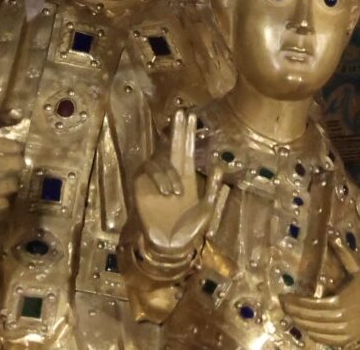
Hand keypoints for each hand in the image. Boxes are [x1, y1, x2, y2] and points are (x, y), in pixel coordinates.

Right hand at [131, 109, 226, 260]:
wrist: (171, 247)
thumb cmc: (190, 231)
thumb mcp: (207, 210)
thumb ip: (212, 188)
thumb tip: (218, 165)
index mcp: (187, 179)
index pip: (187, 150)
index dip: (188, 134)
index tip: (191, 117)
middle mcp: (172, 176)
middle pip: (173, 146)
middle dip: (177, 130)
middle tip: (180, 113)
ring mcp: (156, 180)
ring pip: (162, 160)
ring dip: (171, 172)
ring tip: (177, 193)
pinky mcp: (141, 186)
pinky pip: (148, 171)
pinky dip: (160, 178)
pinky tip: (167, 191)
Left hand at [279, 235, 359, 346]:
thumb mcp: (356, 270)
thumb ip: (343, 253)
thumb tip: (331, 232)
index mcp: (342, 301)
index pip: (313, 305)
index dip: (297, 302)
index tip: (284, 297)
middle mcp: (341, 318)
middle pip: (312, 318)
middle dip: (294, 312)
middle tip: (282, 305)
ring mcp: (343, 332)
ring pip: (316, 329)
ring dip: (299, 322)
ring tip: (288, 313)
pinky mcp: (343, 341)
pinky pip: (323, 339)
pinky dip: (311, 332)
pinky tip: (302, 324)